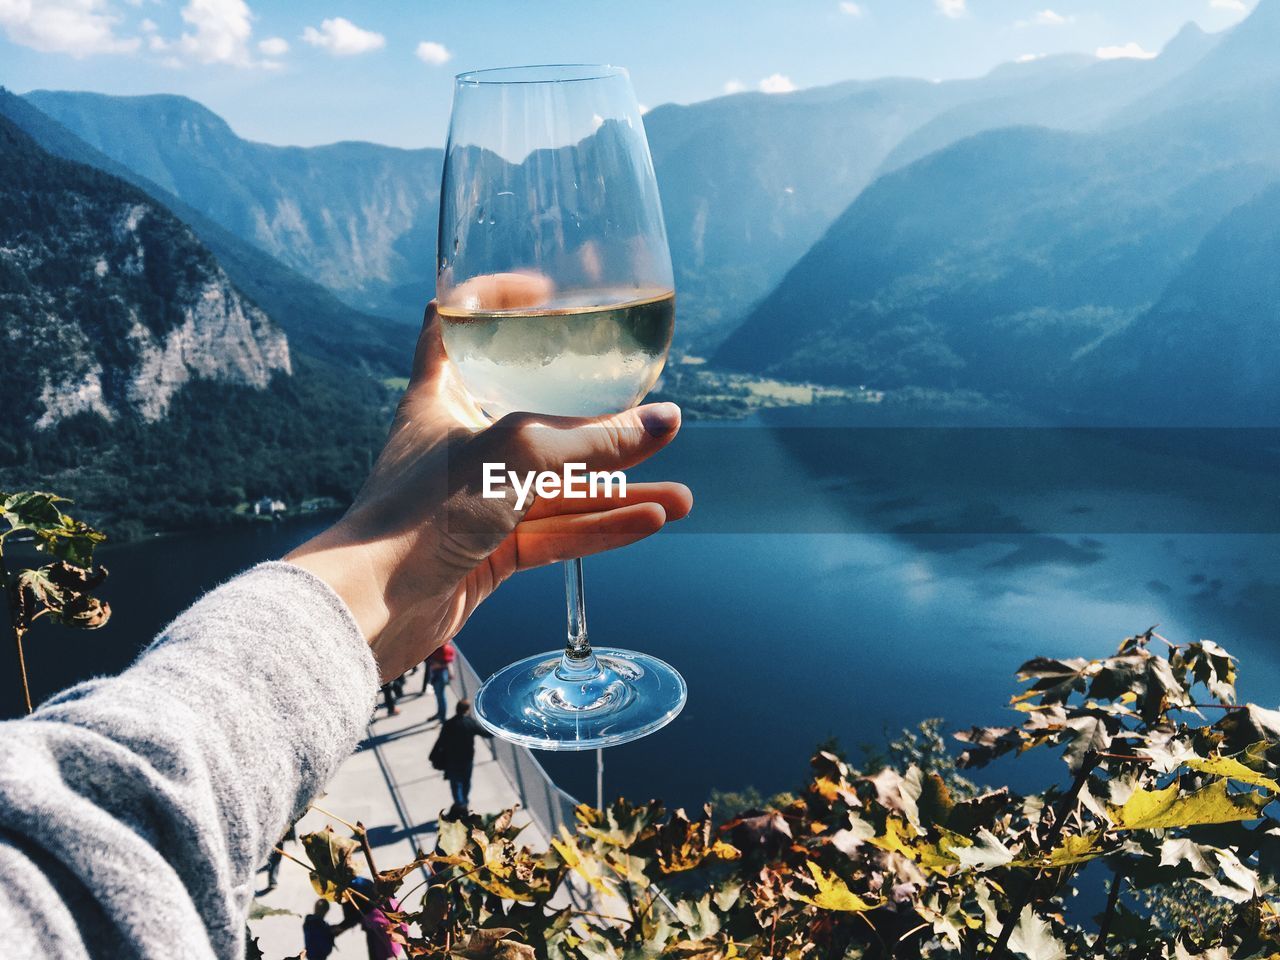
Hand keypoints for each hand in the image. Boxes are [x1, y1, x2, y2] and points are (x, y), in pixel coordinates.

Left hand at [286, 282, 690, 681]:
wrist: (371, 607)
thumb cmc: (420, 512)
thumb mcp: (518, 455)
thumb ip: (597, 439)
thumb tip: (667, 420)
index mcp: (440, 397)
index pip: (457, 325)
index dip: (495, 299)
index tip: (546, 292)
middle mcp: (457, 444)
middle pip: (538, 419)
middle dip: (601, 422)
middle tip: (650, 416)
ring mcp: (473, 501)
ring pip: (557, 488)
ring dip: (617, 492)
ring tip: (679, 496)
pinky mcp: (486, 552)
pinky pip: (554, 533)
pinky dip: (600, 528)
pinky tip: (650, 521)